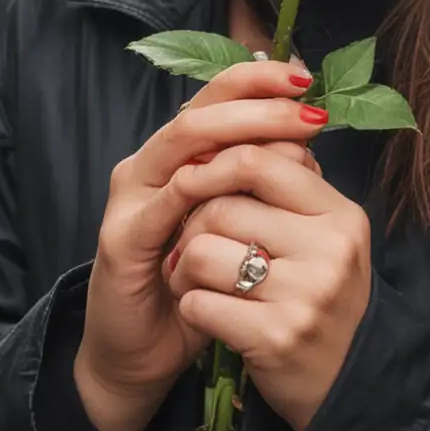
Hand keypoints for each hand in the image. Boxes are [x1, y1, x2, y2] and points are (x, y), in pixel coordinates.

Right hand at [76, 61, 327, 430]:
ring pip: (183, 142)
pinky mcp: (121, 239)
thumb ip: (263, 187)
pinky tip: (237, 181)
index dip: (258, 80)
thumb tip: (308, 147)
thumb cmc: (199, 287)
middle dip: (258, 101)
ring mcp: (131, 199)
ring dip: (238, 132)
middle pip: (202, 110)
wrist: (144, 352)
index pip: (215, 99)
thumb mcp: (238, 229)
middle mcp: (149, 166)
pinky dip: (201, 186)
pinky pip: (163, 203)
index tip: (306, 78)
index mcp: (177, 158)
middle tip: (306, 102)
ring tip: (287, 129)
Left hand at [163, 144, 372, 430]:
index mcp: (342, 215)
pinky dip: (190, 307)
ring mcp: (304, 296)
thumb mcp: (325, 237)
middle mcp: (330, 250)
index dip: (214, 164)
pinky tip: (205, 315)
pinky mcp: (275, 339)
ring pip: (204, 251)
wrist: (345, 386)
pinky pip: (199, 303)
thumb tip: (244, 121)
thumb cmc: (321, 299)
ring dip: (185, 267)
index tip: (197, 181)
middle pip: (223, 204)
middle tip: (191, 241)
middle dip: (193, 222)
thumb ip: (291, 185)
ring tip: (196, 280)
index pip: (261, 158)